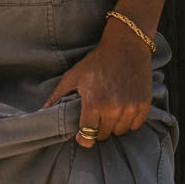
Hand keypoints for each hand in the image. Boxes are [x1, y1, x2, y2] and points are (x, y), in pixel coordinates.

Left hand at [41, 21, 152, 147]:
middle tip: (96, 115)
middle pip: (103, 136)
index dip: (83, 137)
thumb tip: (41, 112)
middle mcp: (113, 108)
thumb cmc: (97, 61)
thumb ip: (57, 96)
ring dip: (113, 125)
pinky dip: (129, 121)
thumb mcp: (73, 76)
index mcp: (94, 103)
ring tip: (110, 110)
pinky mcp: (144, 105)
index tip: (82, 134)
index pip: (87, 135)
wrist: (126, 46)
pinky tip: (123, 108)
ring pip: (120, 132)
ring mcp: (131, 107)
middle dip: (98, 128)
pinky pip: (135, 125)